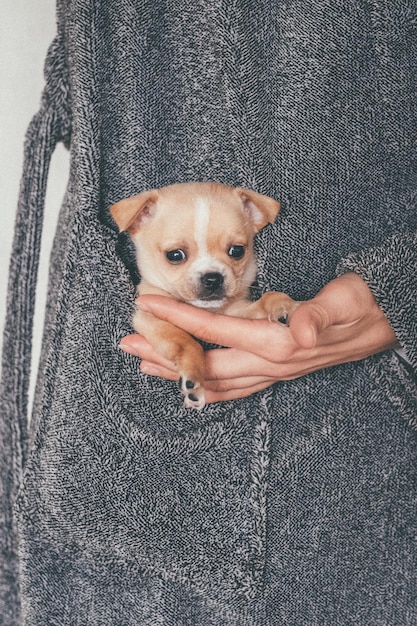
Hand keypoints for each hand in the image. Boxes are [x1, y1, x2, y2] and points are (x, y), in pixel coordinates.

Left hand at [119, 273, 398, 402]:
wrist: (384, 326)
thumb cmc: (363, 307)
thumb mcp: (346, 301)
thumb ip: (321, 314)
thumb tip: (303, 329)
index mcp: (280, 344)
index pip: (216, 331)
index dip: (179, 316)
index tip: (147, 304)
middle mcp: (271, 365)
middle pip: (205, 364)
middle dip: (164, 355)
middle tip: (128, 345)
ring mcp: (273, 374)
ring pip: (216, 382)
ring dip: (178, 374)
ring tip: (145, 367)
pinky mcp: (277, 374)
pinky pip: (234, 389)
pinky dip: (206, 387)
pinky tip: (192, 386)